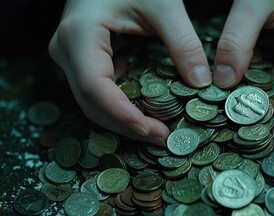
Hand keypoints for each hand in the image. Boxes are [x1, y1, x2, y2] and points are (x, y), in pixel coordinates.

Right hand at [49, 0, 211, 145]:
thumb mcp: (163, 5)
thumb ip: (183, 43)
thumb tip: (202, 84)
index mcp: (80, 35)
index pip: (95, 88)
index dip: (123, 116)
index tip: (156, 132)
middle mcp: (67, 50)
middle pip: (92, 103)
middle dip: (127, 126)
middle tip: (164, 140)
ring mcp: (72, 57)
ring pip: (93, 103)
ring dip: (125, 121)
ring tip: (159, 132)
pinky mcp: (84, 61)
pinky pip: (100, 93)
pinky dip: (122, 108)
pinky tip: (147, 114)